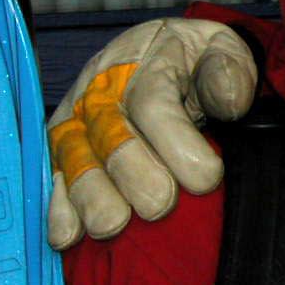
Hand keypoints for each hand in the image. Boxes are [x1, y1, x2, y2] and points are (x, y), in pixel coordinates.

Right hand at [46, 18, 256, 247]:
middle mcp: (101, 93)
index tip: (207, 177)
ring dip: (92, 196)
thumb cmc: (197, 60)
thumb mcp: (222, 49)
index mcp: (145, 66)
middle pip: (111, 136)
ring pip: (77, 159)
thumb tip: (230, 103)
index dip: (176, 142)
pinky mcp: (63, 149)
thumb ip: (228, 71)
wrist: (163, 50)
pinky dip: (58, 208)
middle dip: (135, 175)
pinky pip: (54, 178)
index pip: (154, 104)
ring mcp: (77, 121)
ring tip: (113, 224)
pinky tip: (67, 235)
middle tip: (160, 205)